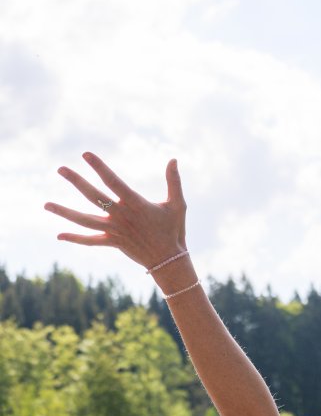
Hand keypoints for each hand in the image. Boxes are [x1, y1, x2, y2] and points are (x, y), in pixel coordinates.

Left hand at [44, 153, 187, 270]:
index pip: (113, 181)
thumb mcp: (178, 204)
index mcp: (134, 203)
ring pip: (85, 220)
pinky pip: (91, 241)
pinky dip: (75, 239)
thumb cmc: (174, 230)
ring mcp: (114, 231)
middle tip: (60, 169)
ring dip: (65, 212)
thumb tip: (173, 159)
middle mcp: (121, 216)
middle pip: (93, 197)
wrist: (169, 261)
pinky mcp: (112, 243)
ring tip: (46, 205)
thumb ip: (174, 181)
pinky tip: (59, 235)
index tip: (85, 155)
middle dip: (76, 182)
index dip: (99, 167)